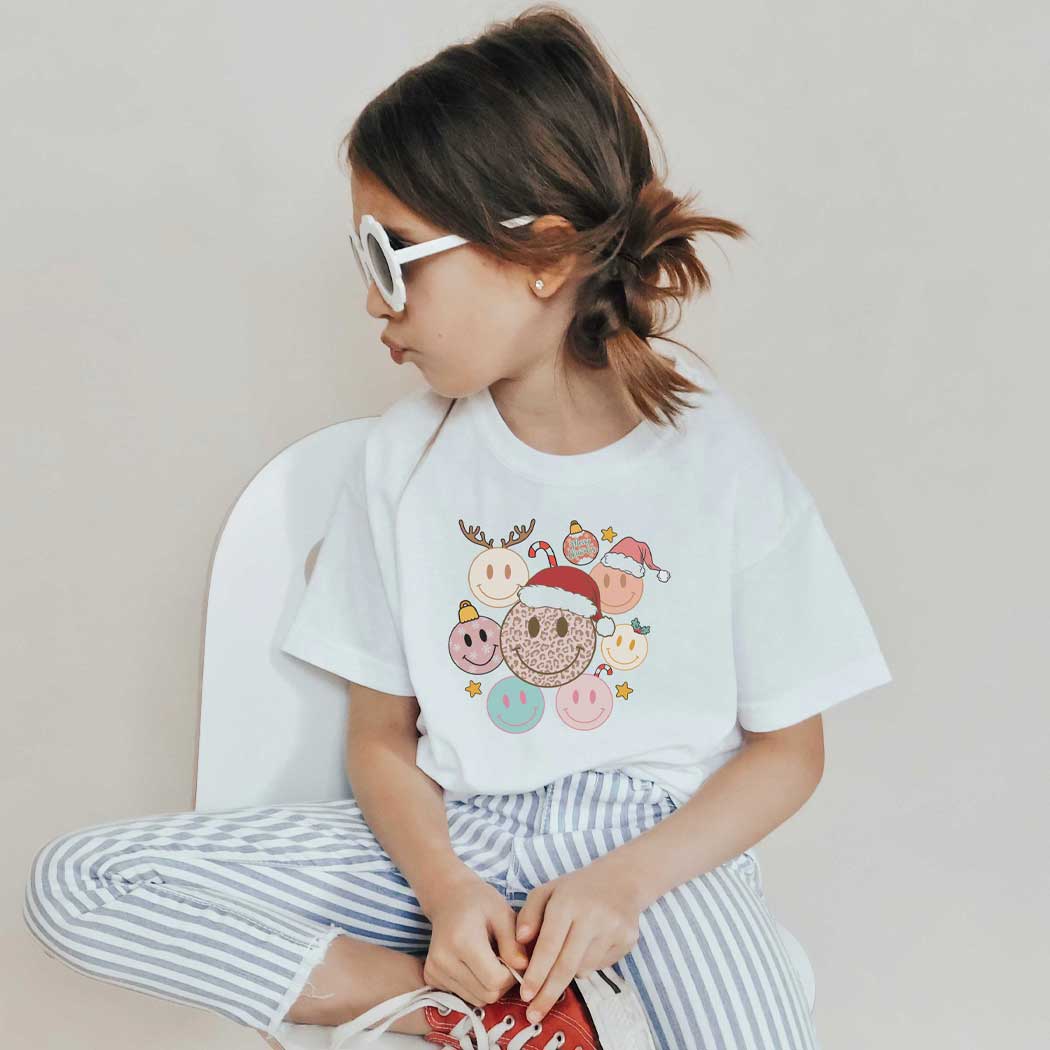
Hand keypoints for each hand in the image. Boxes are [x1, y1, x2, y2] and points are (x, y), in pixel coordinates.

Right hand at [422, 868, 531, 1007]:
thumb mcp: (503, 914)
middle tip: (504, 960)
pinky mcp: (430, 977)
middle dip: (502, 983)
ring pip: (475, 999)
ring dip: (489, 986)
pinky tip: (474, 964)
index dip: (511, 975)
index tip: (515, 959)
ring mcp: (434, 970)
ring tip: (489, 960)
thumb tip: (523, 968)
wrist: (448, 897)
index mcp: (462, 941)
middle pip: (486, 995)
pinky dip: (474, 986)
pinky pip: (462, 996)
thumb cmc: (480, 902)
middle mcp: (443, 959)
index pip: (494, 980)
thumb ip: (514, 943)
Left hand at [515, 860, 643, 1023]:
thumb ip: (528, 914)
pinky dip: (587, 965)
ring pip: (583, 969)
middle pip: (566, 965)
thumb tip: (519, 942)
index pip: (549, 944)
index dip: (536, 973)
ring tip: (565, 956)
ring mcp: (613, 929)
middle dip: (548, 993)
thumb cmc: (576, 889)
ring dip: (567, 973)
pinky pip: (600, 966)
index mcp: (568, 901)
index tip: (524, 994)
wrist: (621, 879)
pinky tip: (586, 947)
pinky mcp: (628, 940)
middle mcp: (593, 915)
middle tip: (533, 1014)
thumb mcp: (547, 892)